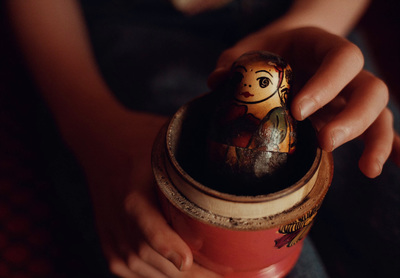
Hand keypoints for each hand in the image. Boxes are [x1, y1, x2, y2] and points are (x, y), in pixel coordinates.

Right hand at [65, 109, 220, 276]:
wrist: (98, 141)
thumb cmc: (137, 138)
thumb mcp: (164, 136)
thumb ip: (192, 146)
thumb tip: (231, 150)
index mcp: (132, 192)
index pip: (147, 227)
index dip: (167, 246)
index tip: (189, 261)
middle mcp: (118, 218)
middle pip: (153, 257)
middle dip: (192, 274)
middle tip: (226, 276)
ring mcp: (111, 233)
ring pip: (143, 268)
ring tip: (210, 276)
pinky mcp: (107, 241)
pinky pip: (129, 269)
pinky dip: (155, 275)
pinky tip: (177, 272)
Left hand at [209, 26, 398, 177]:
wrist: (285, 47)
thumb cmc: (268, 49)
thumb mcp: (249, 49)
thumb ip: (234, 62)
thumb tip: (217, 81)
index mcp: (323, 47)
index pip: (342, 59)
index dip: (327, 84)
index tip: (299, 110)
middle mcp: (345, 73)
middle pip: (371, 89)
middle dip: (353, 118)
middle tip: (325, 141)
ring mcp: (349, 95)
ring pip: (380, 113)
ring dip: (376, 140)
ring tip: (367, 169)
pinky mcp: (346, 114)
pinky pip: (376, 129)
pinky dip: (389, 148)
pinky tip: (380, 168)